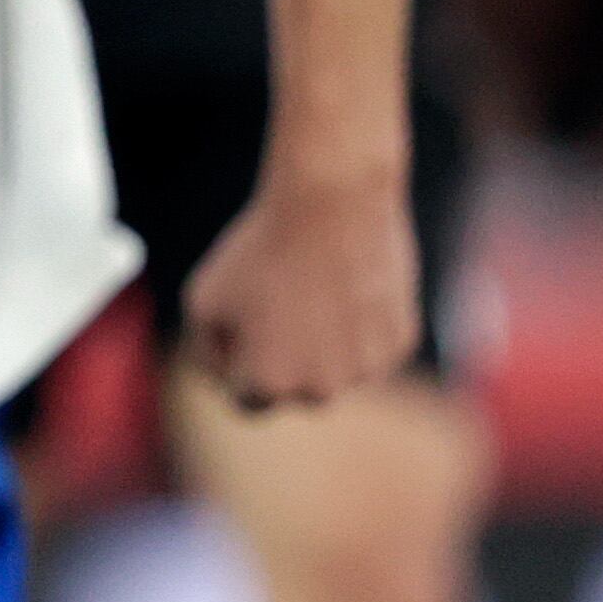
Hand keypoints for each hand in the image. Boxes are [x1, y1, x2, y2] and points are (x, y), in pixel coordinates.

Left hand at [182, 160, 417, 409]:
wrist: (330, 201)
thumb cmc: (261, 249)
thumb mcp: (203, 298)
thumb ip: (205, 350)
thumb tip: (222, 377)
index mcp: (270, 385)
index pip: (247, 399)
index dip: (237, 363)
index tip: (240, 326)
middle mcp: (321, 390)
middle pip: (294, 387)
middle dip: (283, 356)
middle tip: (279, 299)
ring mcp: (366, 370)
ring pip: (337, 367)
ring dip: (324, 341)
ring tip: (313, 285)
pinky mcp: (399, 342)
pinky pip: (371, 344)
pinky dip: (360, 322)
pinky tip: (347, 281)